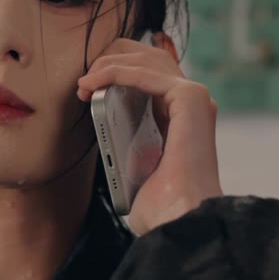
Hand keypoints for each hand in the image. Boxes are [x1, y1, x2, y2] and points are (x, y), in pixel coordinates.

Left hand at [77, 35, 222, 235]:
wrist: (178, 221)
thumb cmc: (159, 208)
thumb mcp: (136, 168)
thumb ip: (127, 144)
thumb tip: (105, 130)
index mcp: (181, 119)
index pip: (149, 76)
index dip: (116, 72)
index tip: (87, 89)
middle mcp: (191, 105)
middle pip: (150, 58)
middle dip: (112, 60)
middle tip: (83, 81)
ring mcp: (194, 99)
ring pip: (147, 59)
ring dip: (109, 65)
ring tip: (84, 83)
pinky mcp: (190, 98)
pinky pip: (146, 72)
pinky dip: (116, 72)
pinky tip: (94, 82)